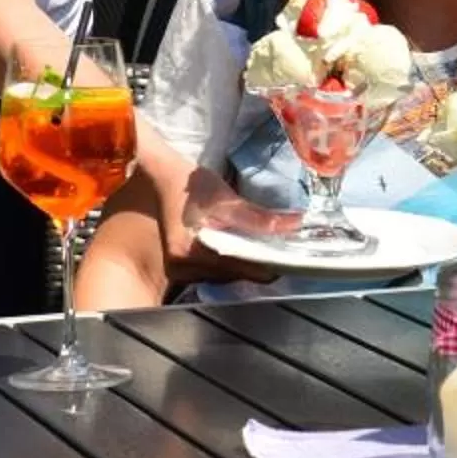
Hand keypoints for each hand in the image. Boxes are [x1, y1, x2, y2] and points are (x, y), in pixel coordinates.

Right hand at [162, 173, 285, 286]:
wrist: (163, 181)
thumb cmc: (190, 186)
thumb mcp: (224, 197)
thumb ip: (256, 216)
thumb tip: (293, 225)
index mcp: (189, 254)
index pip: (240, 269)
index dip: (268, 263)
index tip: (291, 255)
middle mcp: (184, 271)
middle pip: (236, 276)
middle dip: (258, 263)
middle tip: (281, 247)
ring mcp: (182, 273)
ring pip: (228, 276)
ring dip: (246, 263)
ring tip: (264, 246)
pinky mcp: (185, 270)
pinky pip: (218, 272)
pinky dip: (233, 261)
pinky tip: (242, 247)